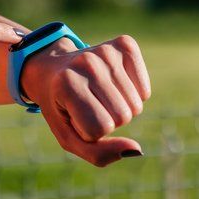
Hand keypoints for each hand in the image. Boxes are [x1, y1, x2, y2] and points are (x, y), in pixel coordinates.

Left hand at [21, 34, 150, 166]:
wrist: (53, 70)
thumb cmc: (62, 108)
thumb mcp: (69, 137)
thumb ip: (98, 154)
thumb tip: (137, 150)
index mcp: (67, 84)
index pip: (101, 128)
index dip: (89, 131)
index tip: (74, 115)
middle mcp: (88, 62)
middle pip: (123, 116)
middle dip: (107, 120)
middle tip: (88, 104)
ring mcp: (107, 51)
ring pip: (136, 106)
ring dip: (120, 108)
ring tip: (98, 94)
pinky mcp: (126, 44)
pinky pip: (145, 90)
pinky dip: (134, 94)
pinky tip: (114, 84)